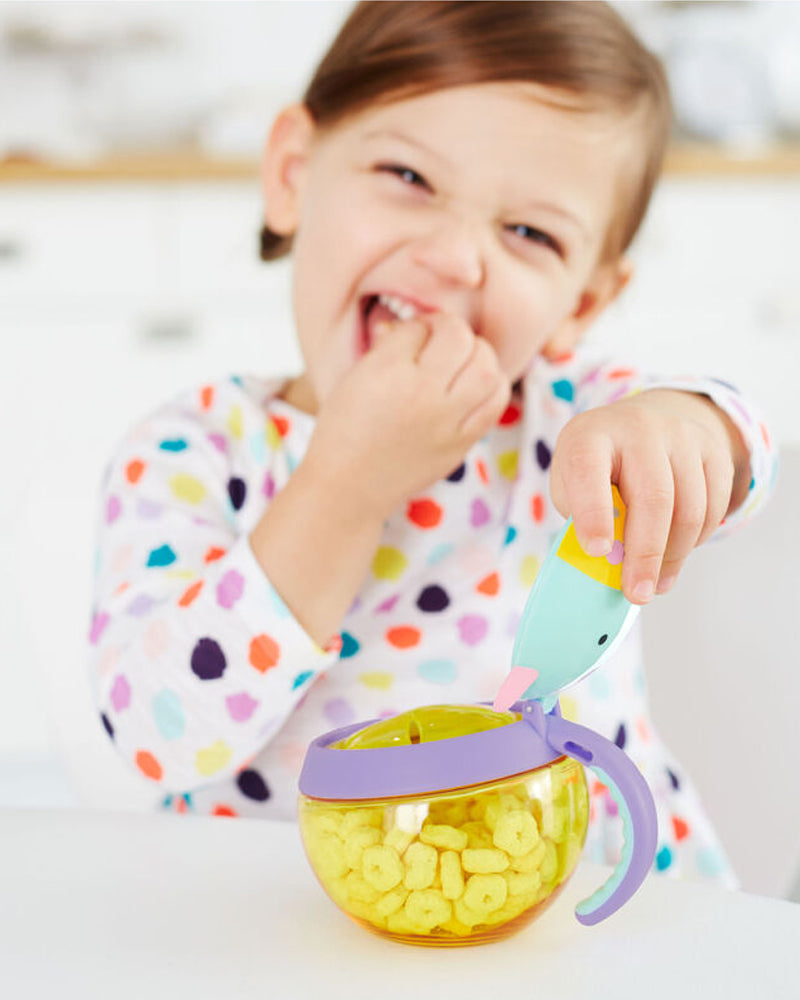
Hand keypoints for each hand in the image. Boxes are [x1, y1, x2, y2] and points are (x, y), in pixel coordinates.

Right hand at [303, 312, 510, 519]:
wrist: (347, 487)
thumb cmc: (344, 430)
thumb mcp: (355, 377)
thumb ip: (386, 347)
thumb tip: (415, 327)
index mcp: (386, 370)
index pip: (421, 326)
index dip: (418, 328)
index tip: (410, 340)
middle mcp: (421, 392)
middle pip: (459, 337)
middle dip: (451, 333)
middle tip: (439, 346)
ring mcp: (445, 420)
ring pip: (487, 367)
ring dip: (478, 355)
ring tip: (462, 364)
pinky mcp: (460, 443)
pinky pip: (495, 403)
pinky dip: (492, 387)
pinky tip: (475, 388)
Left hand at [549, 389, 749, 603]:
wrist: (639, 426)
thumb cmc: (596, 468)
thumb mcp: (571, 485)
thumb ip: (581, 520)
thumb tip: (607, 569)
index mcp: (589, 436)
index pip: (589, 470)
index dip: (593, 513)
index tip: (598, 552)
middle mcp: (637, 428)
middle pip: (653, 497)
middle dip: (645, 553)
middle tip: (637, 593)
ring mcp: (680, 436)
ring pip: (690, 508)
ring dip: (672, 556)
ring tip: (655, 584)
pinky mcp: (712, 451)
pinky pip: (713, 507)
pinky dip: (694, 542)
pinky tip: (674, 556)